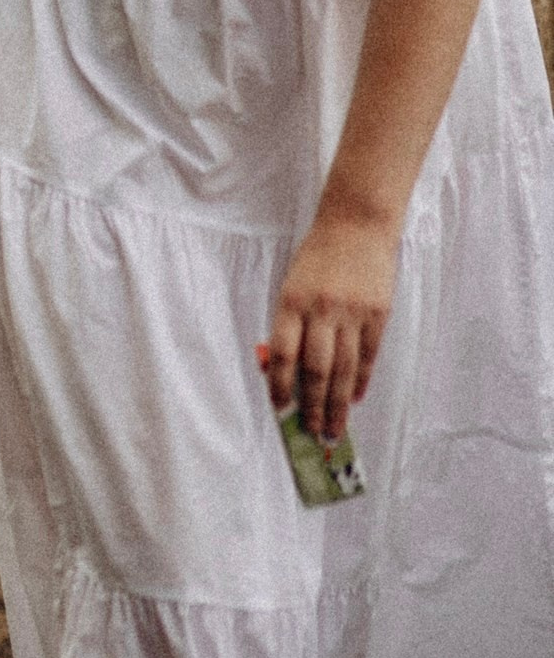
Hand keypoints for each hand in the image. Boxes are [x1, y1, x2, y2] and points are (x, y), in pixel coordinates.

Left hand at [261, 216, 398, 441]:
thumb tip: (279, 370)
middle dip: (312, 406)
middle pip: (316, 369)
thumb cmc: (317, 258)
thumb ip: (287, 326)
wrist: (356, 225)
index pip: (282, 354)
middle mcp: (321, 310)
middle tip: (311, 433)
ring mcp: (353, 313)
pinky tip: (354, 399)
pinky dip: (360, 381)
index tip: (280, 409)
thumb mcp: (291, 285)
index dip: (280, 385)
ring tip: (334, 429)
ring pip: (344, 370)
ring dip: (338, 404)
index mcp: (291, 302)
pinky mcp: (378, 314)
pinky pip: (368, 356)